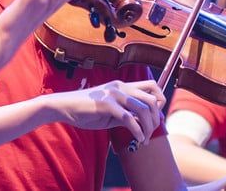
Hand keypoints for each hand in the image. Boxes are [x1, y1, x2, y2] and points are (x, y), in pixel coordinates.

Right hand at [44, 79, 164, 144]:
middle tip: (151, 132)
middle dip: (156, 118)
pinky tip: (138, 139)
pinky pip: (128, 119)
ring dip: (148, 127)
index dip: (159, 102)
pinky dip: (137, 131)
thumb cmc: (87, 110)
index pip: (152, 86)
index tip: (156, 118)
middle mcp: (120, 87)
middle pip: (152, 99)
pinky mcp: (106, 105)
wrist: (66, 106)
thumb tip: (143, 123)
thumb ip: (126, 113)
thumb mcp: (110, 110)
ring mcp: (113, 94)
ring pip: (143, 109)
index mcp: (122, 85)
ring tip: (145, 139)